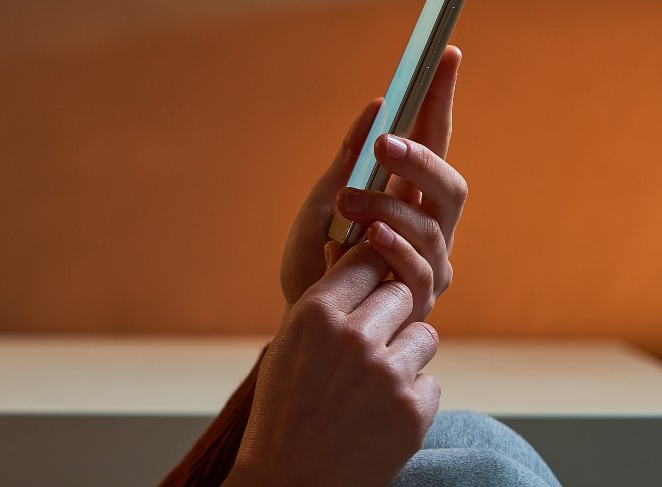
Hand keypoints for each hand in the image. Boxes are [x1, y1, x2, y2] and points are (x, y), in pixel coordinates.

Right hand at [231, 240, 442, 486]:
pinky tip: (380, 413)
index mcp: (314, 313)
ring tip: (375, 381)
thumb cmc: (284, 410)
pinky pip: (431, 382)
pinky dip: (412, 396)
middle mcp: (353, 336)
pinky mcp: (414, 411)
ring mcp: (387, 374)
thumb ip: (326, 303)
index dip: (371, 270)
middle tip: (370, 341)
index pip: (365, 260)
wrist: (292, 481)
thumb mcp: (290, 345)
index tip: (370, 282)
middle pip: (400, 293)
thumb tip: (351, 251)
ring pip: (424, 336)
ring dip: (407, 353)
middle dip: (390, 313)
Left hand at [280, 47, 466, 318]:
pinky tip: (370, 235)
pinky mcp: (417, 300)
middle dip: (419, 160)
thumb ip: (349, 161)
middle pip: (448, 184)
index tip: (444, 54)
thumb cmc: (314, 262)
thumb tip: (379, 106)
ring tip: (346, 203)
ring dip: (387, 205)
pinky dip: (393, 246)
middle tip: (383, 144)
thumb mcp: (322, 201)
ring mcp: (429, 264)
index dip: (440, 98)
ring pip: (431, 224)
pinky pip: (418, 268)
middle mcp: (429, 227)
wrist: (303, 323)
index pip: (433, 139)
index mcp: (408, 196)